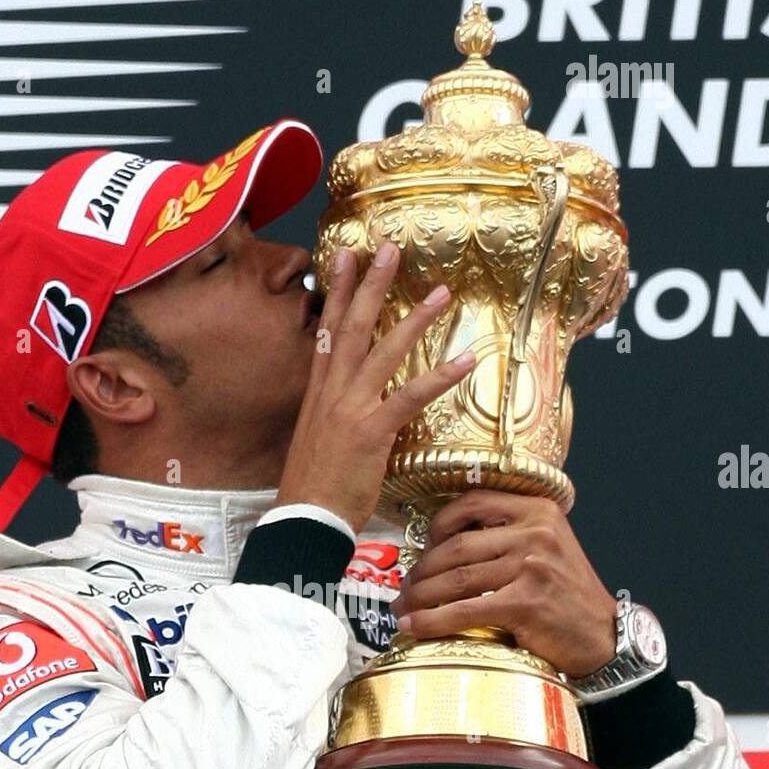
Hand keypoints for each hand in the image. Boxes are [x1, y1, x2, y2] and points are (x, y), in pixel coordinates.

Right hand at [274, 244, 475, 534]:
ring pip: (385, 352)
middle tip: (389, 249)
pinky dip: (439, 377)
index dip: (337, 291)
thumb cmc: (314, 488)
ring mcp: (351, 409)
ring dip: (414, 319)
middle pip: (353, 327)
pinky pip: (410, 397)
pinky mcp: (372, 431)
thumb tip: (353, 403)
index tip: (346, 257)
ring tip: (440, 292)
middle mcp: (333, 392)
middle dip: (371, 284)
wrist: (304, 520)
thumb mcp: (318, 440)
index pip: (328, 331)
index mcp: (319, 393)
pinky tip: (464, 360)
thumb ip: (337, 414)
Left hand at [390, 490, 617, 676]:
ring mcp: (531, 566)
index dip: (439, 525)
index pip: (474, 502)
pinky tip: (415, 626)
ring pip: (456, 577)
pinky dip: (433, 620)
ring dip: (420, 596)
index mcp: (538, 511)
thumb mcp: (548, 548)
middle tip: (404, 589)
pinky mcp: (526, 602)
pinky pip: (465, 609)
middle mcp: (535, 532)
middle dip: (421, 570)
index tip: (423, 546)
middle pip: (458, 545)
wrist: (603, 636)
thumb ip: (508, 536)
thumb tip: (447, 546)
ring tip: (404, 608)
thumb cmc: (569, 597)